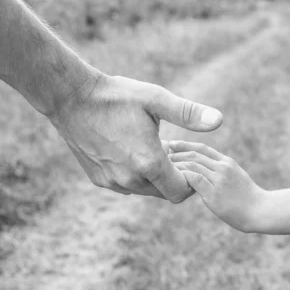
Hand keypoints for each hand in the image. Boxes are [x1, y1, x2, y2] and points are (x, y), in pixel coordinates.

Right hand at [48, 74, 222, 202]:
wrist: (70, 98)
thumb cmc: (116, 96)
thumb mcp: (156, 99)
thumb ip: (188, 113)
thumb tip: (219, 120)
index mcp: (148, 163)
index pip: (181, 192)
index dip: (189, 179)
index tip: (187, 159)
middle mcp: (129, 179)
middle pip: (164, 193)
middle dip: (173, 177)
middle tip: (172, 150)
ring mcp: (112, 182)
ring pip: (145, 190)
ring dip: (154, 176)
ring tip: (153, 148)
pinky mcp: (98, 180)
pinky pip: (126, 186)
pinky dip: (135, 175)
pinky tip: (134, 150)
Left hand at [168, 140, 266, 231]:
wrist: (260, 210)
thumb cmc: (248, 199)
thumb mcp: (236, 179)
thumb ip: (221, 174)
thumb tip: (206, 175)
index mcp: (227, 162)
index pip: (202, 148)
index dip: (185, 145)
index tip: (171, 144)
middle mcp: (222, 167)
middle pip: (194, 154)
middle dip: (176, 153)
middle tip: (161, 154)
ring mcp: (218, 179)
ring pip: (192, 164)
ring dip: (175, 165)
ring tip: (163, 167)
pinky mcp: (214, 193)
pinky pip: (194, 179)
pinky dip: (181, 177)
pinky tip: (172, 180)